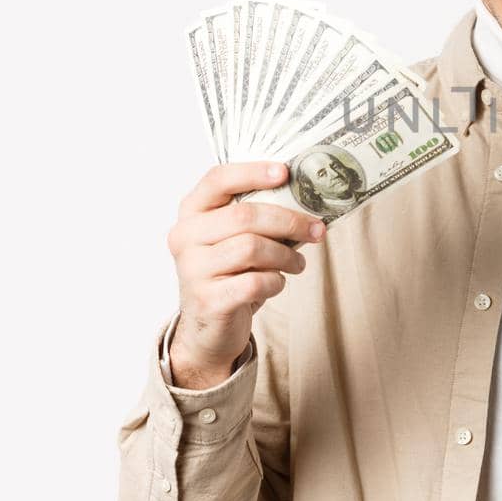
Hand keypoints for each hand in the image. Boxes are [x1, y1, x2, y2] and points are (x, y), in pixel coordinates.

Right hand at [164, 161, 325, 388]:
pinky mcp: (208, 300)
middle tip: (316, 229)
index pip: (218, 179)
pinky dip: (276, 281)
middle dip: (289, 221)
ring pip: (253, 248)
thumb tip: (306, 199)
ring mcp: (192, 269)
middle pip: (244, 215)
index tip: (285, 172)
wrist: (207, 328)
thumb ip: (256, 216)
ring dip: (286, 255)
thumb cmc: (229, 273)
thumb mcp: (234, 239)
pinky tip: (276, 282)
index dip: (253, 172)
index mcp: (191, 212)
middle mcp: (185, 237)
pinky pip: (255, 281)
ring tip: (297, 262)